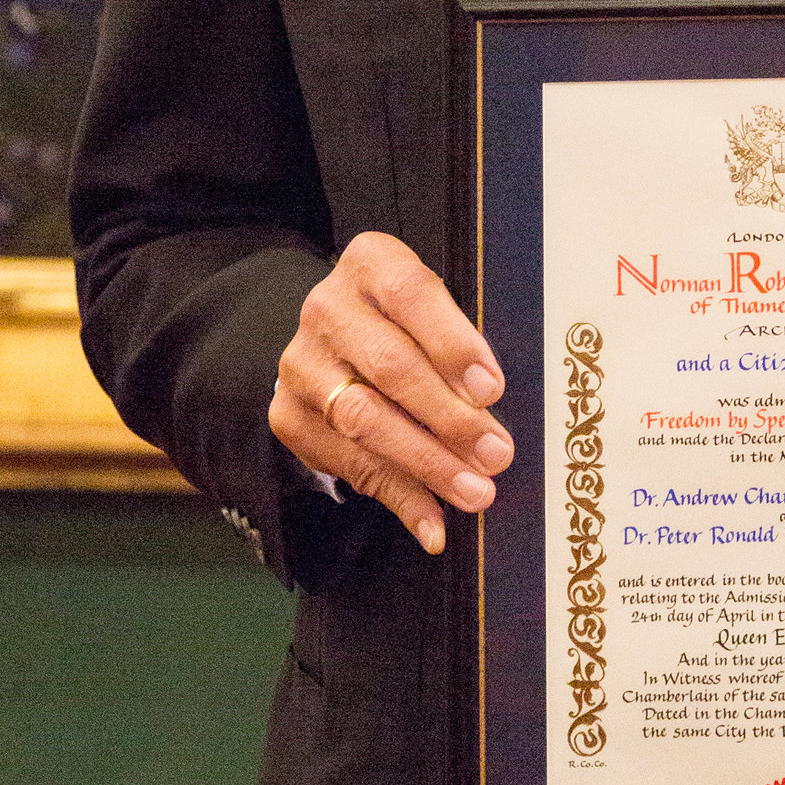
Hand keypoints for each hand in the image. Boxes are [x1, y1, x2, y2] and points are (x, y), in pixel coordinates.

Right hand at [271, 231, 511, 554]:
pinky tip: (433, 522)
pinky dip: (397, 496)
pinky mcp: (288, 416)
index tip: (492, 390)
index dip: (453, 343)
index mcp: (371, 262)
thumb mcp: (433, 309)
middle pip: (390, 365)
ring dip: (426, 463)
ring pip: (365, 419)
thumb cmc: (409, 322)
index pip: (411, 295)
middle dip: (449, 417)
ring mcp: (301, 363)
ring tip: (475, 492)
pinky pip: (347, 463)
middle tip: (496, 454)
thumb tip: (495, 407)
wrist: (333, 338)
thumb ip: (460, 343)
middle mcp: (327, 307)